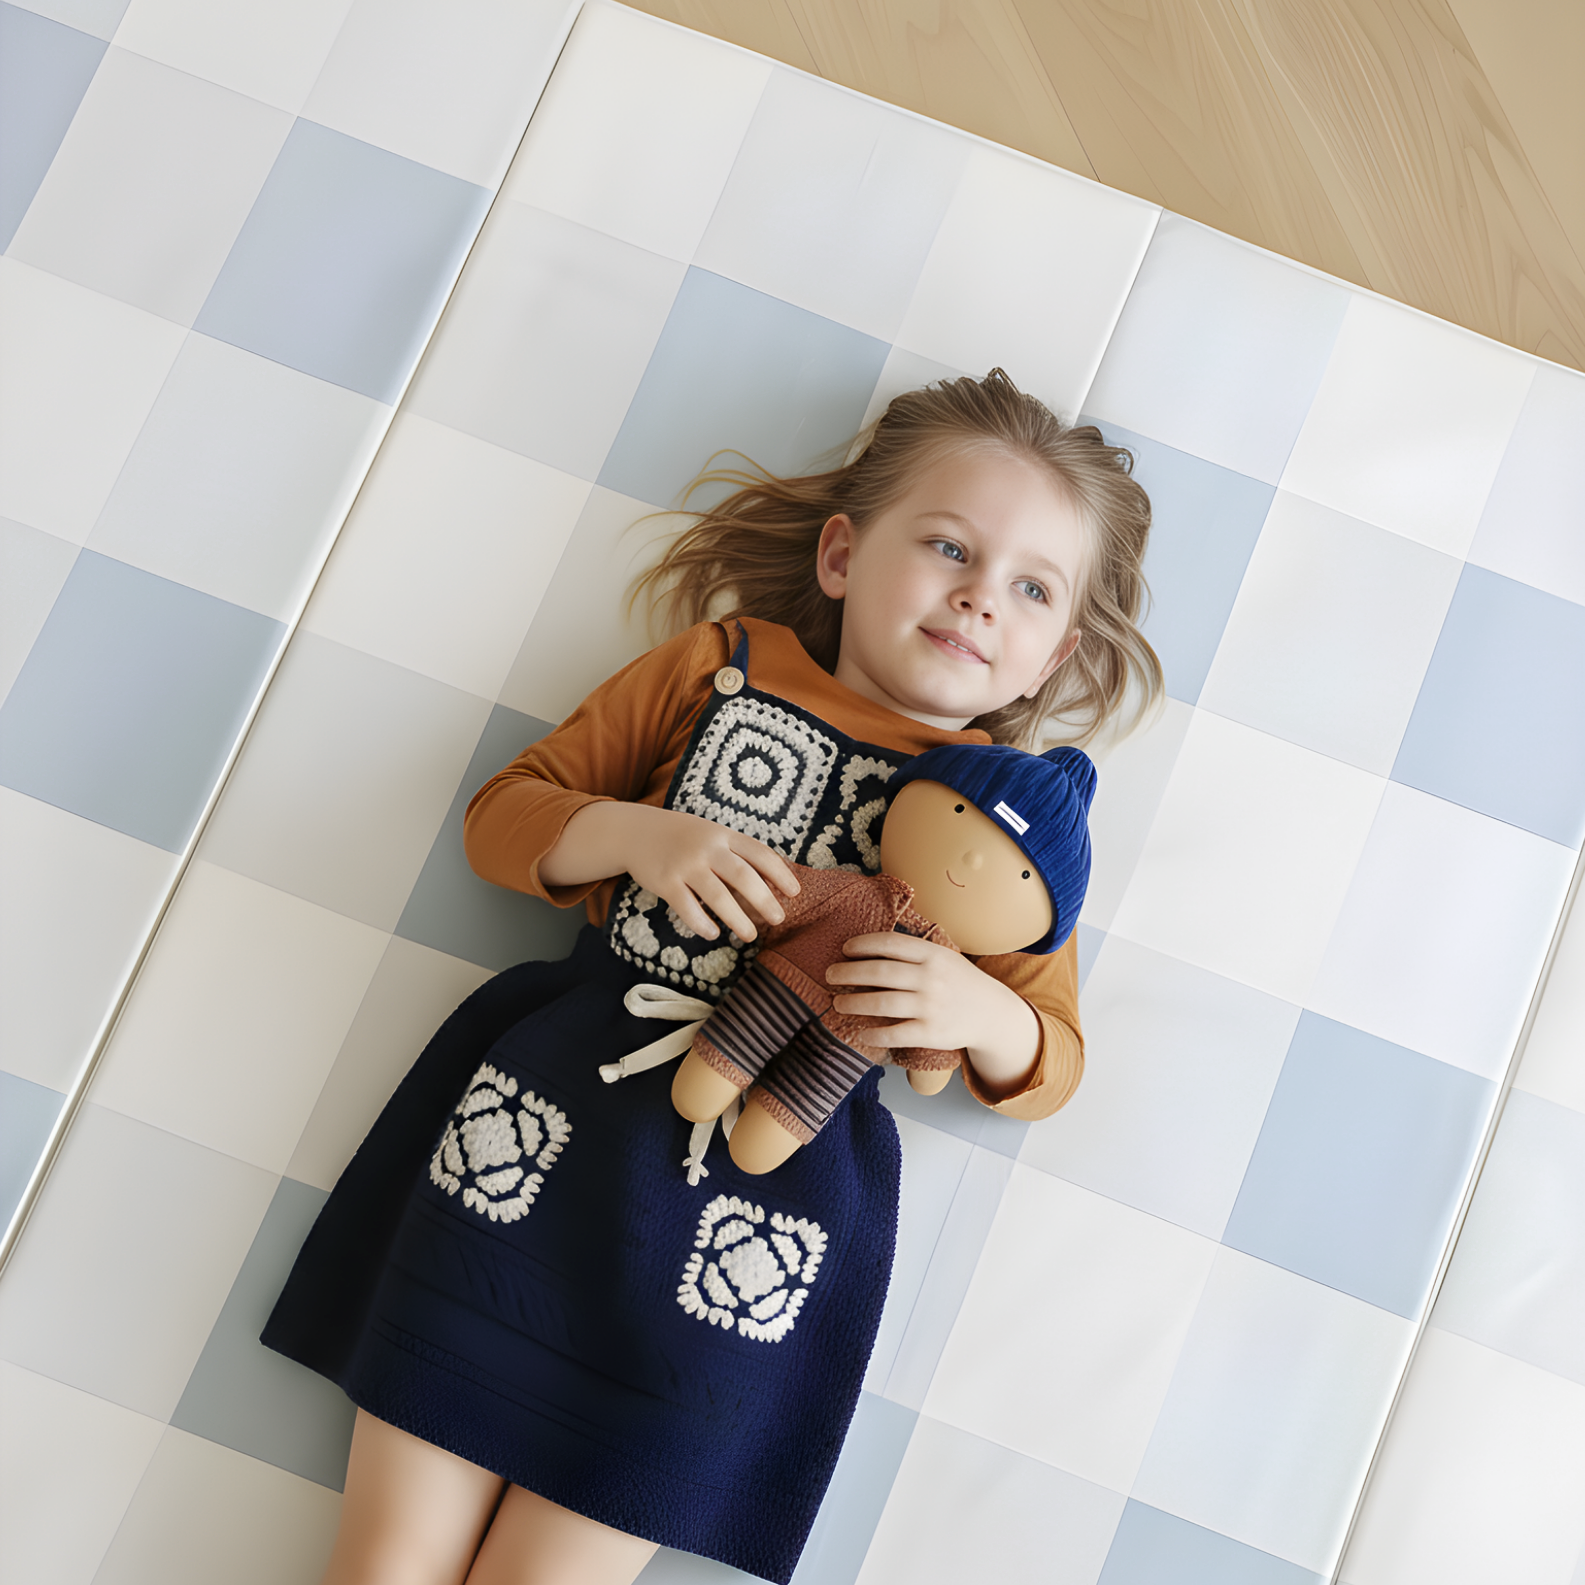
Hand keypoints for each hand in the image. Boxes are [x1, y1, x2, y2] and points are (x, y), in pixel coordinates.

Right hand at [542, 802, 798, 942]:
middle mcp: (707, 848)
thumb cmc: (682, 837)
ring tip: (750, 936)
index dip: (780, 873)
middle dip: (765, 901)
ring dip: (737, 919)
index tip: (795, 893)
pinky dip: (702, 924)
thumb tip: (771, 881)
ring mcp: (686, 865)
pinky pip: (688, 908)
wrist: (635, 832)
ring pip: (718, 897)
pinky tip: (712, 933)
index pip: (760, 853)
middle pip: (744, 877)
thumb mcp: (711, 834)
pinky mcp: (666, 882)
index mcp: (724, 835)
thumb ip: (736, 852)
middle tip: (778, 920)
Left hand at [826, 933, 1039, 1095]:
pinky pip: (894, 1034)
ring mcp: (930, 1007)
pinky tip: (860, 1032)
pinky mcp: (930, 1033)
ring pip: (882, 1003)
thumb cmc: (960, 982)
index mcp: (933, 954)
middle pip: (879, 972)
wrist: (992, 1014)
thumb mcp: (944, 957)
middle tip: (830, 975)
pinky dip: (872, 1033)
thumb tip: (868, 945)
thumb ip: (913, 951)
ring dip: (853, 1003)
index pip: (889, 943)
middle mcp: (931, 978)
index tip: (845, 949)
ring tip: (838, 1003)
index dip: (862, 945)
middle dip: (848, 973)